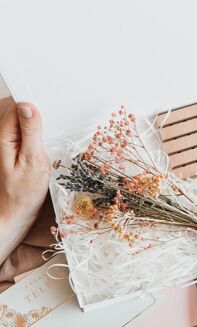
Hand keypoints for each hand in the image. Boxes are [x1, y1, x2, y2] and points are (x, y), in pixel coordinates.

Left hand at [0, 101, 48, 263]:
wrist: (13, 215)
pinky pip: (22, 134)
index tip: (52, 109)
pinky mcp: (11, 152)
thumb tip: (28, 106)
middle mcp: (0, 137)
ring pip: (19, 122)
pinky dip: (34, 134)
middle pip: (15, 110)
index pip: (16, 106)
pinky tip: (44, 144)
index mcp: (2, 137)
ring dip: (36, 124)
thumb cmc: (23, 194)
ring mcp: (5, 145)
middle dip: (35, 113)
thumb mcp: (33, 162)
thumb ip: (31, 133)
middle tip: (53, 126)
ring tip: (50, 135)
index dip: (34, 105)